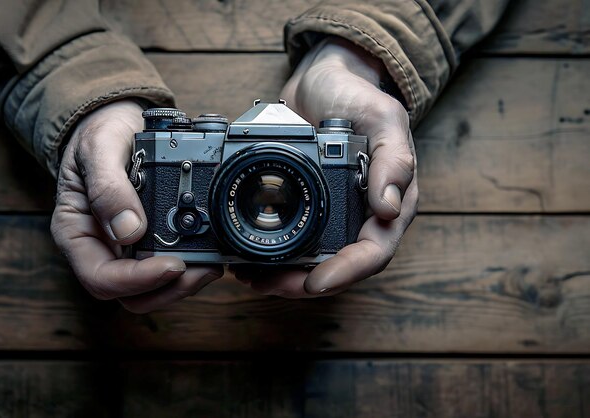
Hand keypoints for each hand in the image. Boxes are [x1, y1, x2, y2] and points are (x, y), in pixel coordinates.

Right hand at [51, 100, 222, 312]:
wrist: (117, 124)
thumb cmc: (99, 134)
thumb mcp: (99, 148)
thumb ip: (108, 186)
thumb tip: (129, 230)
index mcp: (77, 232)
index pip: (100, 278)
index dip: (137, 280)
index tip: (171, 265)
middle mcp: (100, 247)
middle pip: (130, 294)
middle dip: (168, 289)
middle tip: (202, 270)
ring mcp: (124, 247)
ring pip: (151, 288)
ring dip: (182, 284)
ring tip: (212, 264)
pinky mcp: (148, 242)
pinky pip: (166, 267)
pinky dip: (188, 266)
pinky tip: (209, 253)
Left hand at [234, 37, 417, 297]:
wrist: (322, 81)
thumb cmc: (358, 95)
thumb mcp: (383, 118)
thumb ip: (393, 159)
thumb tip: (388, 208)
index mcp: (389, 201)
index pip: (373, 251)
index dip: (347, 272)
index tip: (316, 281)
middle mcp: (362, 215)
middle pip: (338, 265)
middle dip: (304, 282)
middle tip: (269, 284)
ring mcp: (333, 214)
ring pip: (311, 259)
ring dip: (282, 274)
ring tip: (249, 276)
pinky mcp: (305, 206)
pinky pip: (290, 238)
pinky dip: (270, 252)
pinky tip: (246, 256)